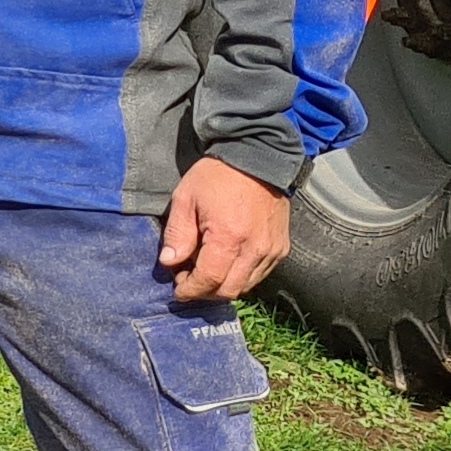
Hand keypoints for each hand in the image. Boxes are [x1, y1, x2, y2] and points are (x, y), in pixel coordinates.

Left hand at [162, 159, 292, 303]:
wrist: (257, 158)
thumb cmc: (217, 177)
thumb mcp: (186, 198)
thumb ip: (178, 233)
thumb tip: (169, 262)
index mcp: (229, 236)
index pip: (210, 279)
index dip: (191, 289)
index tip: (178, 290)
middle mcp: (255, 248)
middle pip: (230, 289)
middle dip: (206, 292)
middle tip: (188, 281)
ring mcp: (272, 250)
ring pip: (246, 285)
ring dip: (224, 286)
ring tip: (205, 272)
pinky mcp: (281, 248)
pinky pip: (260, 274)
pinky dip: (242, 277)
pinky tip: (226, 264)